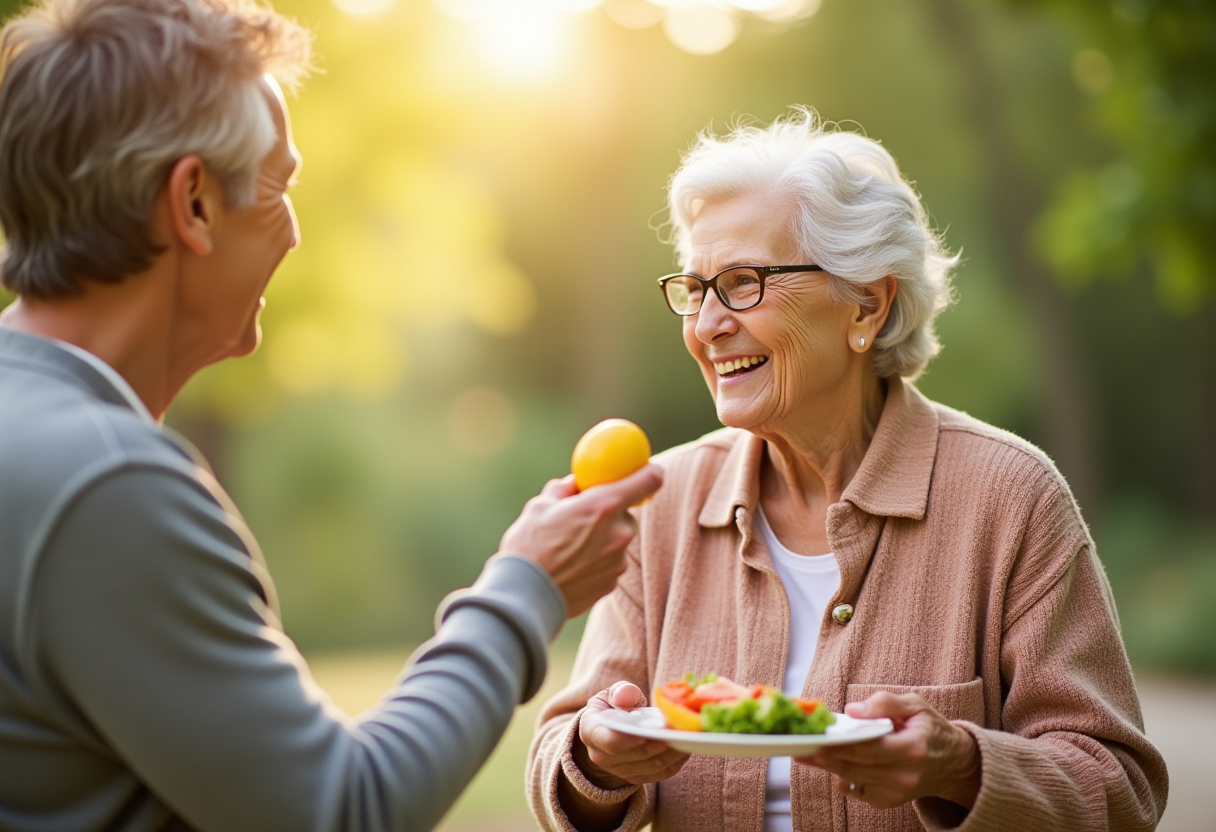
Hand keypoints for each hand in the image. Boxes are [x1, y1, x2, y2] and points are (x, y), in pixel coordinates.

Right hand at [498, 465, 661, 617]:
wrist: (524, 597)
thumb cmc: (529, 546)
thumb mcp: (540, 506)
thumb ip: (565, 490)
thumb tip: (577, 483)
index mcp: (604, 504)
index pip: (649, 480)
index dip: (649, 473)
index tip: (644, 472)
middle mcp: (619, 532)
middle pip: (627, 514)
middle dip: (609, 514)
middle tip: (583, 517)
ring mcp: (618, 561)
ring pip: (617, 541)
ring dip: (601, 539)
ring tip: (568, 548)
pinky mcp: (612, 583)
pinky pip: (609, 564)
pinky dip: (596, 562)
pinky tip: (570, 567)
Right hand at [575, 682, 689, 788]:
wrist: (610, 730)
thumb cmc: (613, 707)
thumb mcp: (611, 694)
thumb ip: (620, 692)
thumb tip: (626, 696)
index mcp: (592, 732)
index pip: (608, 741)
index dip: (627, 740)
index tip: (645, 734)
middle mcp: (602, 757)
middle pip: (636, 754)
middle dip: (659, 742)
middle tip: (678, 729)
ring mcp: (620, 770)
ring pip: (651, 765)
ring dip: (672, 752)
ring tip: (688, 736)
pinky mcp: (638, 777)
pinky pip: (661, 773)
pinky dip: (676, 761)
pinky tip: (686, 746)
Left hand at [796, 692, 981, 809]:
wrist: (954, 764)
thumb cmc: (931, 729)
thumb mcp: (916, 705)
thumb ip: (885, 703)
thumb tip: (852, 710)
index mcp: (912, 748)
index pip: (869, 748)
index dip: (841, 746)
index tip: (817, 741)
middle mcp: (905, 775)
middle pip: (856, 766)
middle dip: (826, 757)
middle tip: (800, 748)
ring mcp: (898, 791)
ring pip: (854, 778)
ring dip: (829, 767)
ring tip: (806, 756)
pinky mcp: (891, 801)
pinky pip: (859, 791)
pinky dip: (844, 779)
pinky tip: (833, 767)